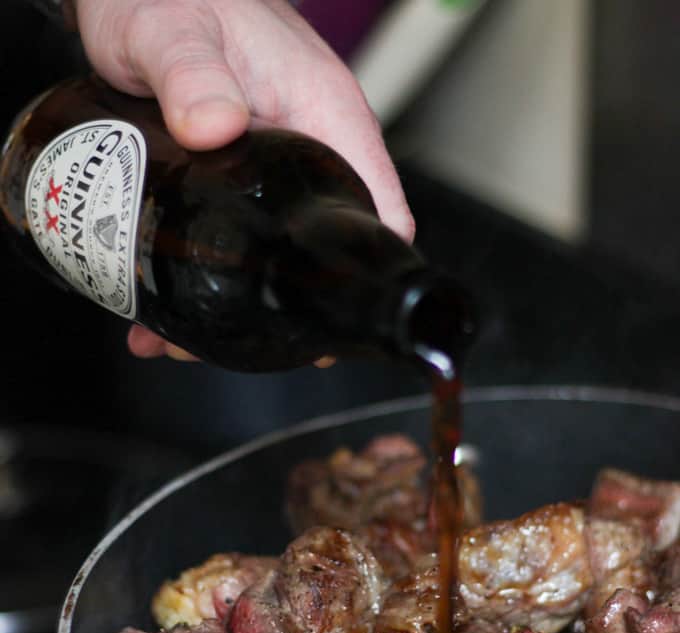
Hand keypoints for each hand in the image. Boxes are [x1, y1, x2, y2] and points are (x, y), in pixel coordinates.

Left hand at [73, 0, 414, 362]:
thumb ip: (191, 73)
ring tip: (178, 340)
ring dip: (236, 300)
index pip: (380, 208)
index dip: (367, 269)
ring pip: (280, 250)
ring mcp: (277, 167)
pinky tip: (160, 311)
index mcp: (326, 115)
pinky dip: (206, 278)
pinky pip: (243, 237)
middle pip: (327, 243)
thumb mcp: (170, 30)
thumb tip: (215, 124)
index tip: (333, 319)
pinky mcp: (243, 177)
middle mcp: (312, 147)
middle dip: (284, 303)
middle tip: (231, 340)